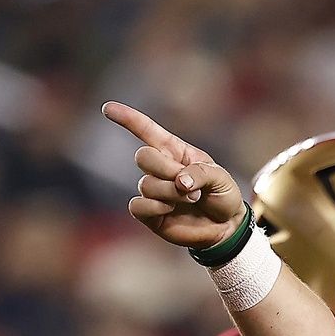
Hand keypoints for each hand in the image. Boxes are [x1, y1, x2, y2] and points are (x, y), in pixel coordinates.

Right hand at [101, 101, 245, 249]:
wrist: (226, 226)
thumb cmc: (222, 195)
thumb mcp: (221, 178)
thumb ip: (201, 174)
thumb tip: (179, 182)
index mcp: (174, 151)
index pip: (146, 130)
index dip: (127, 118)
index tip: (108, 108)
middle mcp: (160, 169)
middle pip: (143, 157)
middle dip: (166, 169)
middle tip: (189, 184)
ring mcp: (153, 191)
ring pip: (146, 185)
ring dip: (171, 193)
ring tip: (192, 199)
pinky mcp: (150, 213)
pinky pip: (137, 206)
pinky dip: (155, 206)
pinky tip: (171, 209)